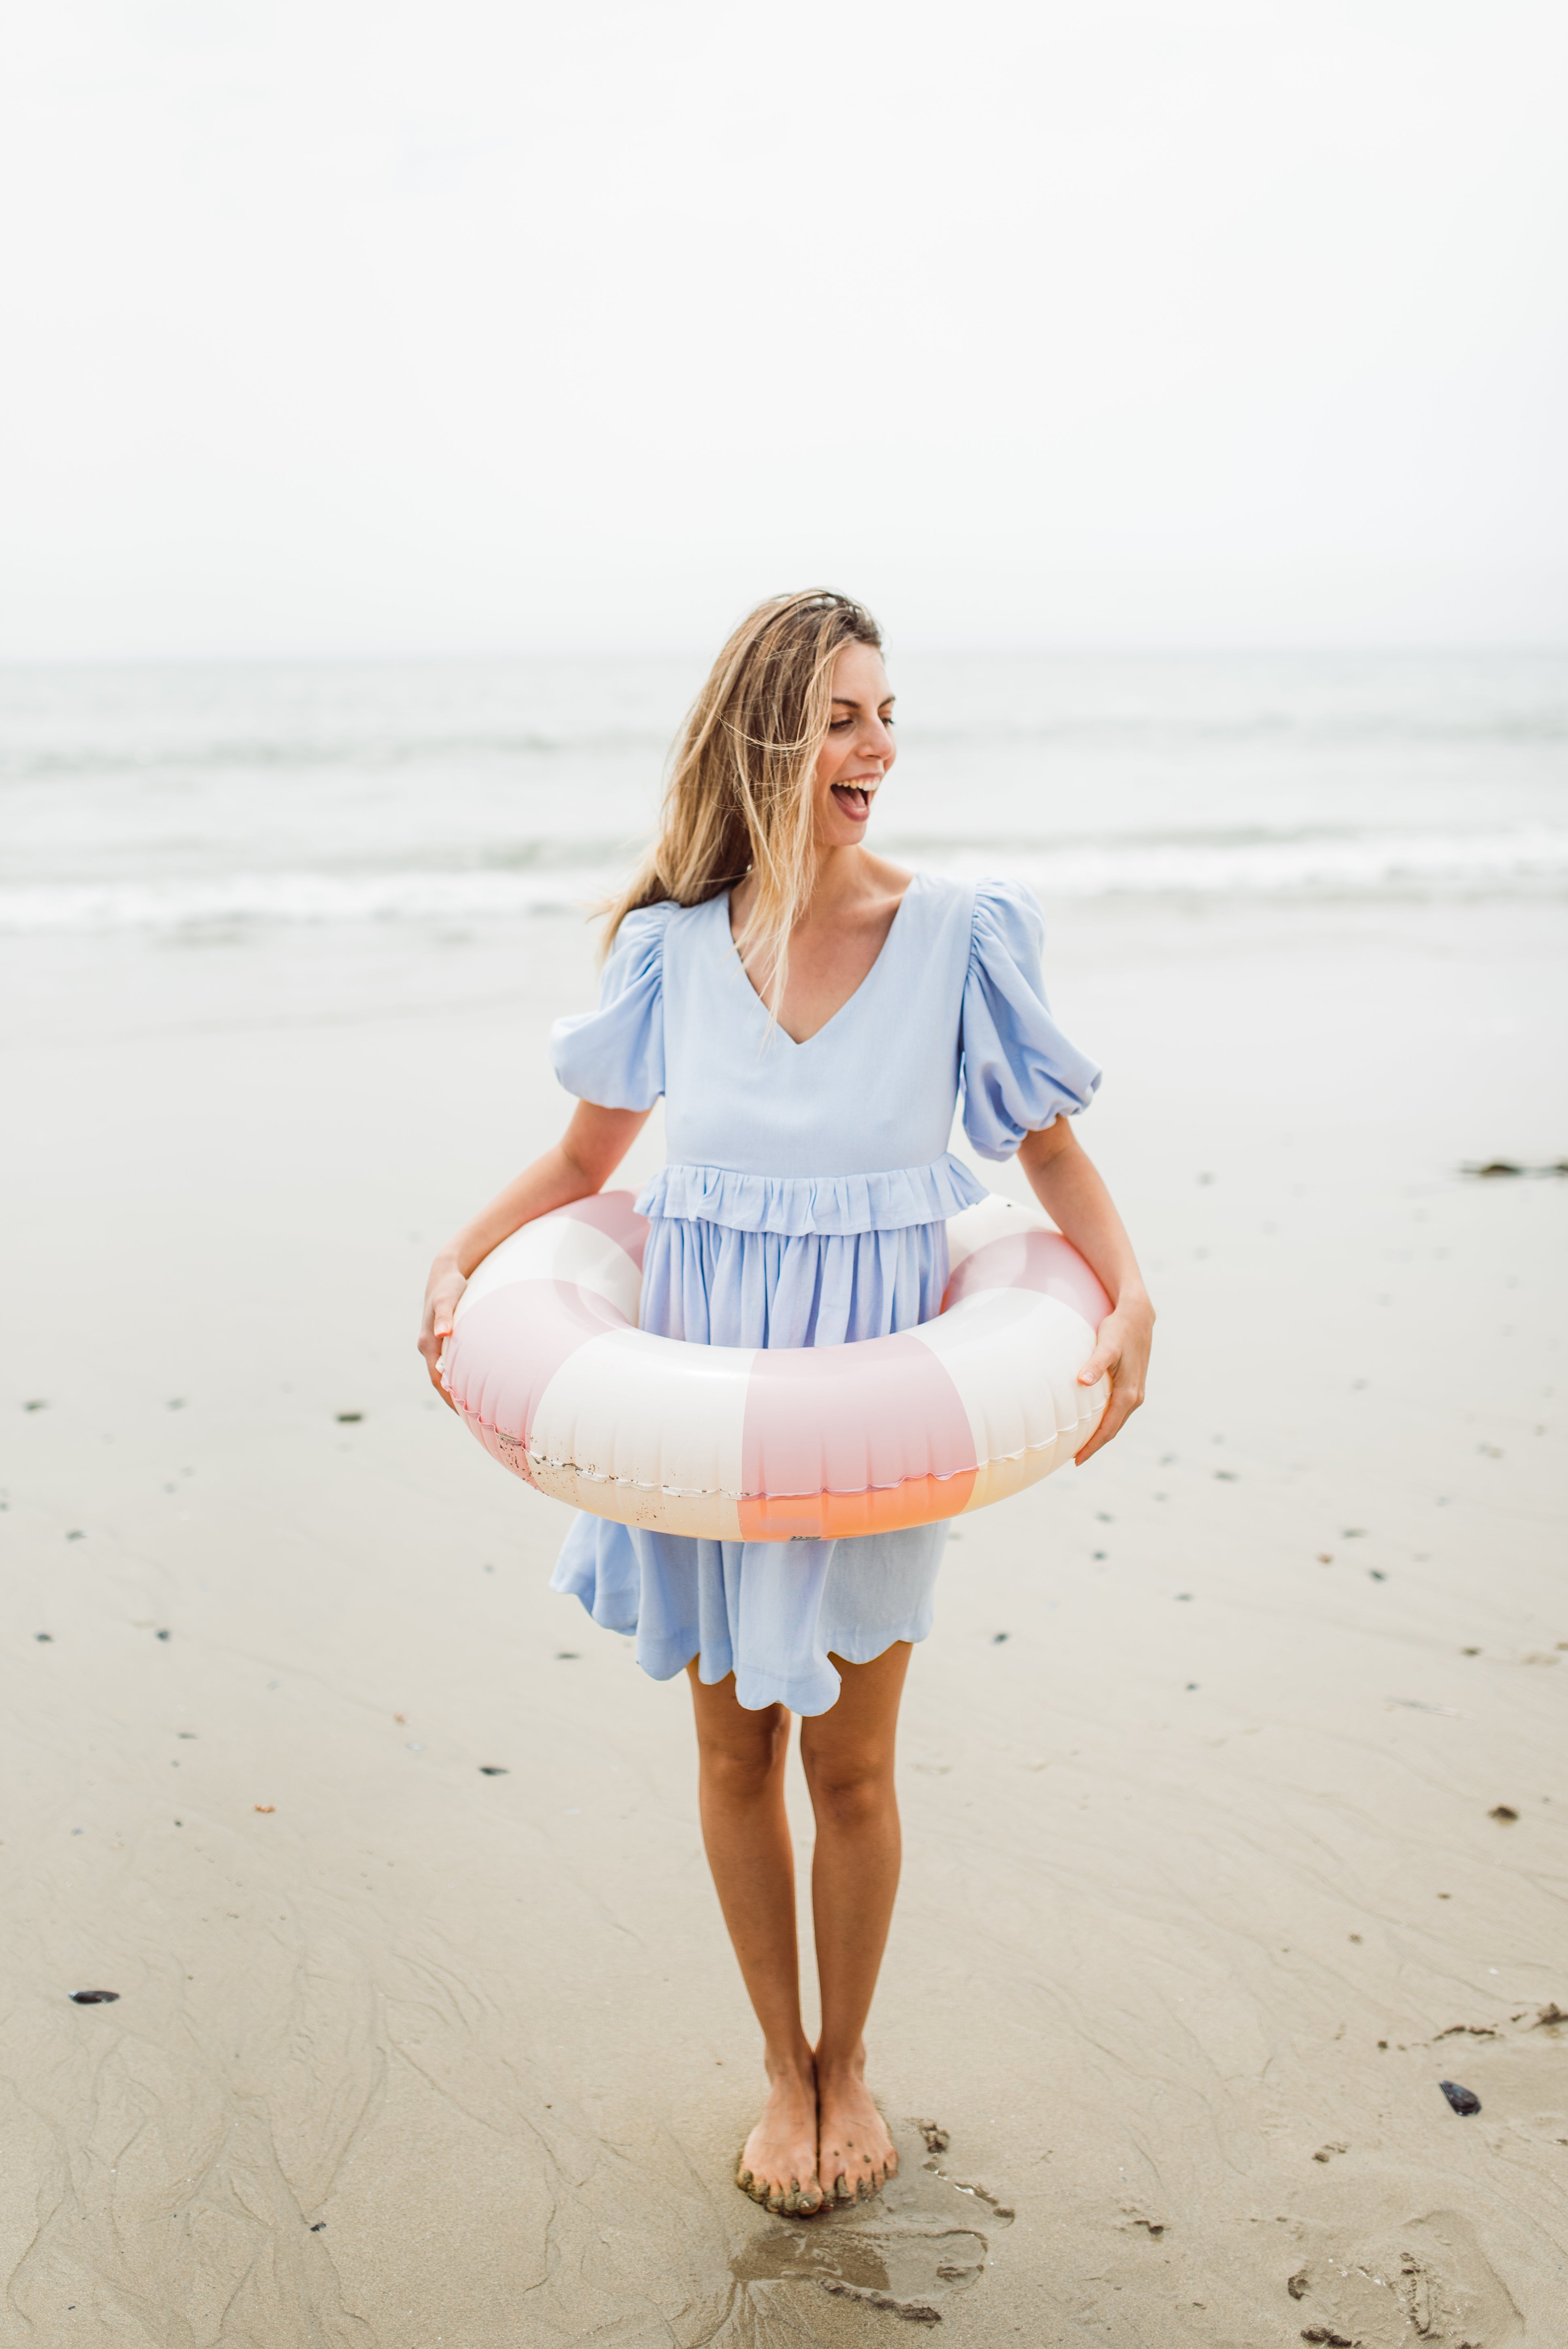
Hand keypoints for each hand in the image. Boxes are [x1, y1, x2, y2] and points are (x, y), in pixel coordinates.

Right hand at [418, 1252, 466, 1411]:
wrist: (445, 1273)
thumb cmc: (449, 1286)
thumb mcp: (448, 1299)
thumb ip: (445, 1316)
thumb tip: (444, 1333)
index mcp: (428, 1342)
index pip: (436, 1378)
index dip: (448, 1396)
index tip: (463, 1412)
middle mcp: (429, 1345)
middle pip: (439, 1379)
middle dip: (452, 1398)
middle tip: (471, 1416)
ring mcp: (435, 1343)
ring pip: (443, 1372)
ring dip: (454, 1388)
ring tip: (473, 1405)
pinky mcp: (443, 1338)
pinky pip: (449, 1362)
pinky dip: (457, 1374)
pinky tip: (472, 1380)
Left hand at [1073, 1290, 1152, 1464]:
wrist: (1138, 1316)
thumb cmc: (1119, 1330)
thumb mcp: (1107, 1345)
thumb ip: (1095, 1364)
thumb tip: (1082, 1381)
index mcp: (1129, 1394)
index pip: (1109, 1428)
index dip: (1093, 1446)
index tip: (1076, 1459)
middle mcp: (1135, 1397)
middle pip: (1113, 1429)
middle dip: (1095, 1445)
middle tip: (1074, 1458)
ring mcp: (1135, 1392)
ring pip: (1116, 1421)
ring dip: (1100, 1434)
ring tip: (1081, 1445)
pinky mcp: (1132, 1385)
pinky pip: (1117, 1411)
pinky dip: (1106, 1420)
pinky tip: (1093, 1421)